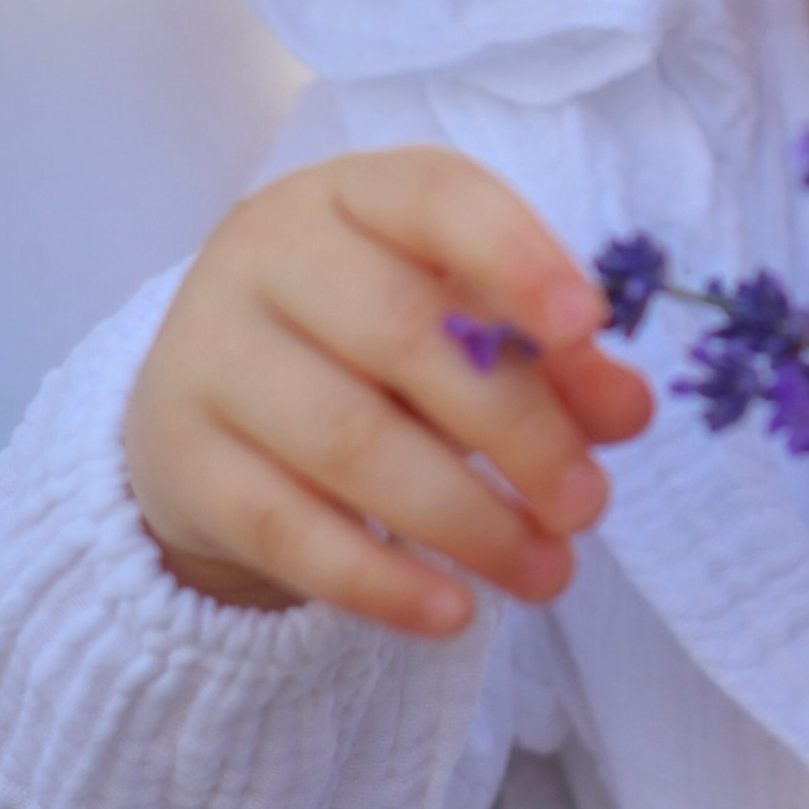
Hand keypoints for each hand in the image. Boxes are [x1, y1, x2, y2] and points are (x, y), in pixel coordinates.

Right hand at [124, 147, 652, 635]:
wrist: (208, 413)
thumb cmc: (368, 348)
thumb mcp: (461, 328)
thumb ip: (552, 359)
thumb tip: (626, 410)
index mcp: (350, 194)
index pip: (435, 198)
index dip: (515, 256)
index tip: (588, 326)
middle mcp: (266, 257)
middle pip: (402, 333)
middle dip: (518, 429)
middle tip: (590, 505)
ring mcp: (209, 356)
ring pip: (349, 442)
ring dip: (468, 519)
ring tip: (549, 571)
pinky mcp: (182, 464)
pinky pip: (287, 529)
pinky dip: (380, 580)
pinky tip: (454, 613)